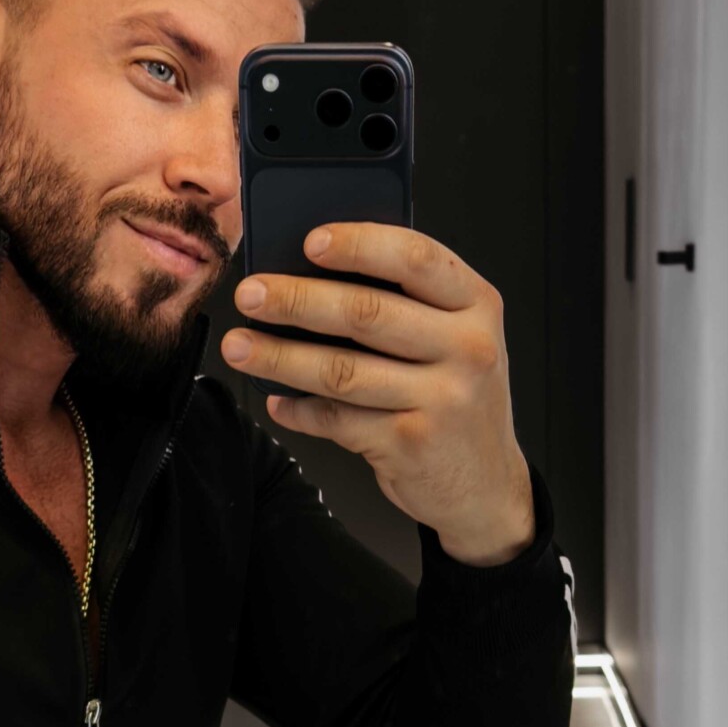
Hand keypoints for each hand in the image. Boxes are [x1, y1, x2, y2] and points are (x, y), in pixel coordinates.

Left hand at [219, 225, 535, 566]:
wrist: (488, 485)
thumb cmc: (458, 396)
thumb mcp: (456, 338)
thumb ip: (408, 303)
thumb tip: (313, 273)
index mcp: (476, 305)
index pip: (416, 258)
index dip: (358, 245)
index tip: (309, 241)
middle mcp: (467, 349)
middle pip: (367, 312)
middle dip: (296, 300)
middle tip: (250, 295)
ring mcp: (442, 400)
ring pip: (342, 370)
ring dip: (280, 357)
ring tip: (239, 346)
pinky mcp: (410, 445)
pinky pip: (338, 419)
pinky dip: (300, 409)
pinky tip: (278, 400)